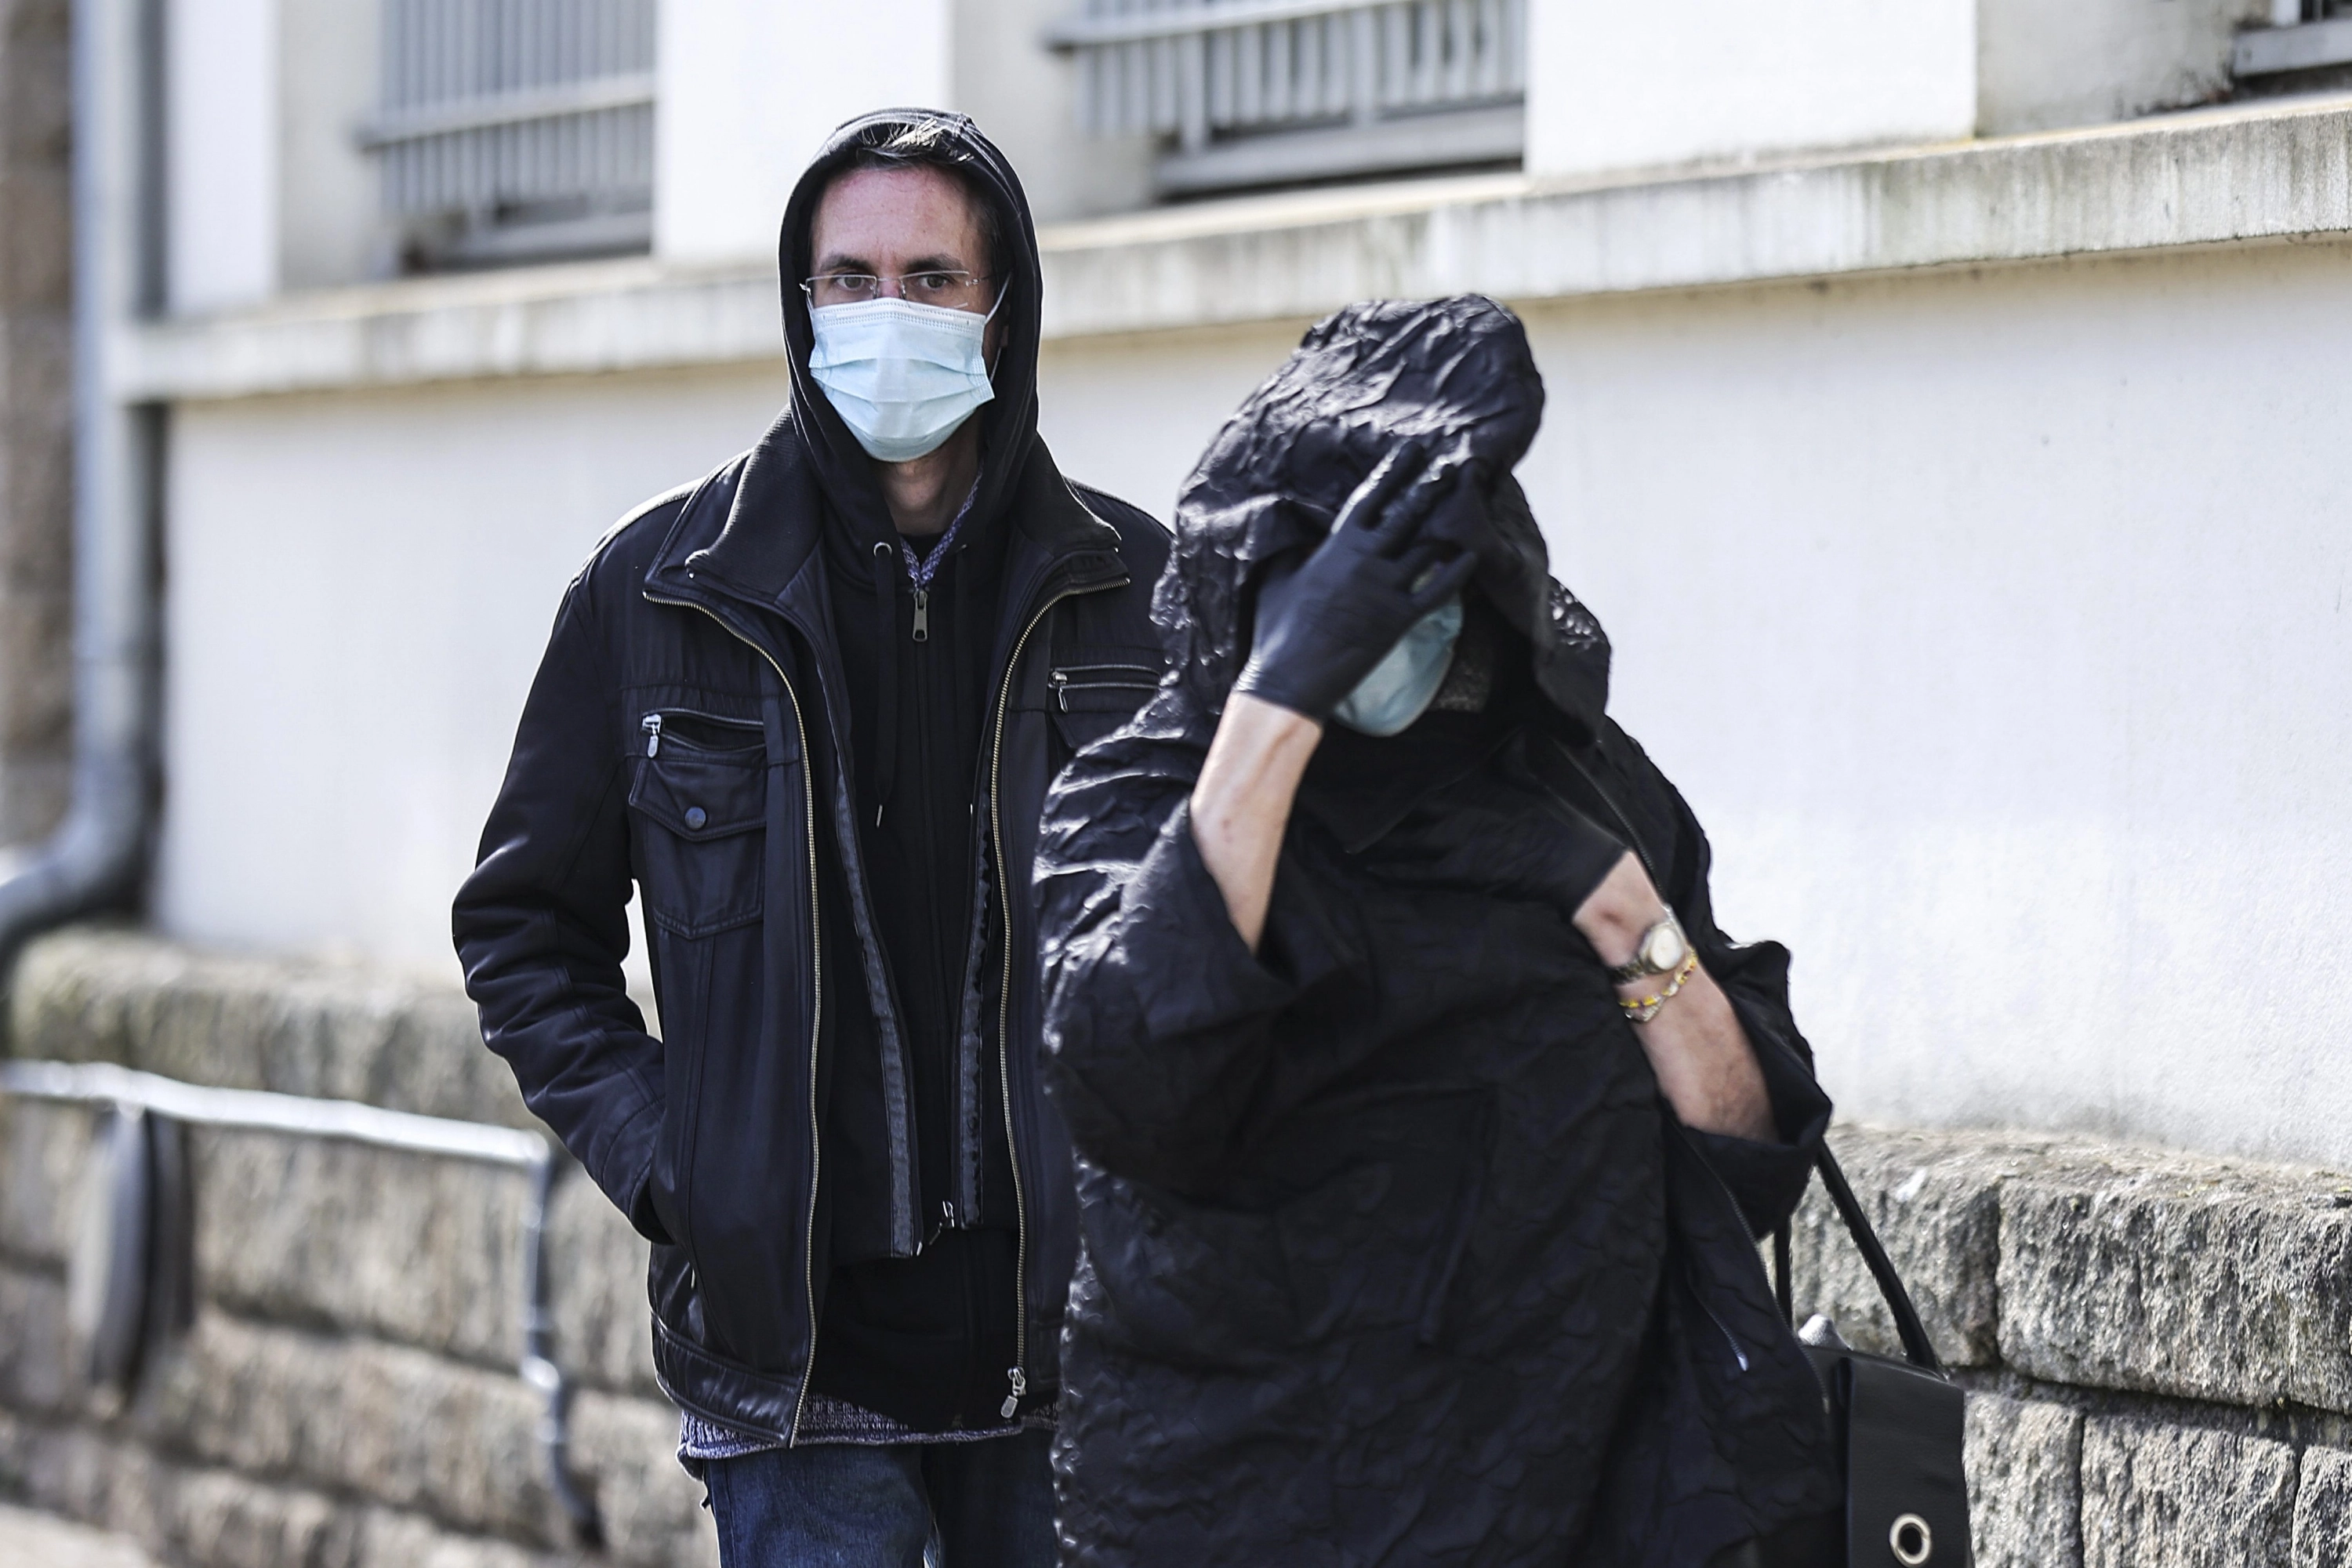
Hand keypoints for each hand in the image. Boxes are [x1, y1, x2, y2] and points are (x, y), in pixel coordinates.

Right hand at [1232, 444, 1479, 722]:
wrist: (1289, 679)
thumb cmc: (1277, 630)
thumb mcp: (1278, 577)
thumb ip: (1297, 549)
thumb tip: (1307, 532)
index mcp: (1336, 547)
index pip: (1371, 497)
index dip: (1394, 471)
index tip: (1413, 450)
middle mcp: (1367, 561)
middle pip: (1409, 513)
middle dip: (1432, 486)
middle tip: (1453, 465)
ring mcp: (1387, 589)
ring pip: (1428, 547)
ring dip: (1449, 524)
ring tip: (1467, 503)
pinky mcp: (1400, 619)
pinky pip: (1438, 591)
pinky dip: (1457, 572)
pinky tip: (1473, 554)